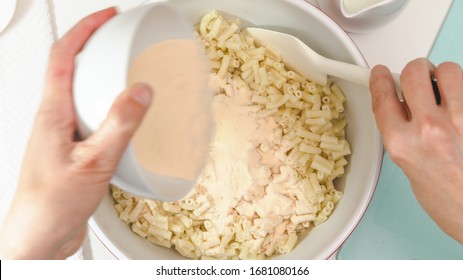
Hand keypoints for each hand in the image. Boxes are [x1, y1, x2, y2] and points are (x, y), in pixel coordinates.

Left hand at [0, 8, 152, 258]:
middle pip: (68, 68)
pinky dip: (105, 104)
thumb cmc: (53, 203)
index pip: (63, 57)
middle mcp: (53, 119)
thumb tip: (139, 92)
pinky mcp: (71, 148)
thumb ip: (119, 125)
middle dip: (92, 45)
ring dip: (99, 74)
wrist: (40, 234)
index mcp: (53, 114)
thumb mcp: (94, 161)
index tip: (107, 17)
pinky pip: (88, 115)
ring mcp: (61, 133)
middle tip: (116, 37)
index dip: (84, 30)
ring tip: (123, 71)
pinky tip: (122, 117)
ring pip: (78, 92)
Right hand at [370, 58, 462, 243]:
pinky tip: (459, 108)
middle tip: (417, 80)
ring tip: (444, 92)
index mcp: (403, 143)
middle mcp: (430, 129)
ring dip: (443, 77)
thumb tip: (401, 104)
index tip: (379, 73)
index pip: (383, 97)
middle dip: (414, 72)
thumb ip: (401, 131)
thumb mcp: (408, 165)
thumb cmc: (447, 199)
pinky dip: (462, 92)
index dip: (379, 80)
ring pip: (448, 71)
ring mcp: (460, 121)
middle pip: (414, 72)